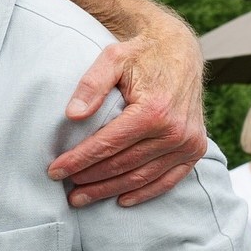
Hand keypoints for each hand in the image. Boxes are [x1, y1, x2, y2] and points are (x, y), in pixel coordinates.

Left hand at [47, 35, 206, 206]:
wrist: (179, 51)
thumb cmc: (140, 54)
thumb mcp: (112, 58)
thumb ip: (91, 85)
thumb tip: (72, 115)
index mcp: (153, 111)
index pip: (107, 145)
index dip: (78, 160)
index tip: (55, 171)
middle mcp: (175, 131)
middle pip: (123, 165)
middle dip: (90, 179)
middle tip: (67, 190)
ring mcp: (188, 143)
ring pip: (142, 177)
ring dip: (111, 190)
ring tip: (84, 197)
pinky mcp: (195, 149)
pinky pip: (168, 179)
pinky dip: (144, 192)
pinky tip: (121, 199)